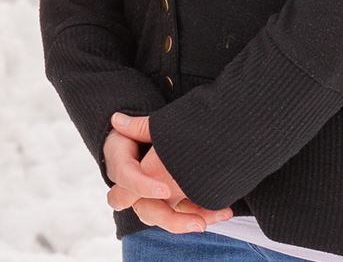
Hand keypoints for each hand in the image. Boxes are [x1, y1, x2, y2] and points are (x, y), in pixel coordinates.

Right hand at [104, 112, 227, 234]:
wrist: (153, 145)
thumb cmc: (140, 139)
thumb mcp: (142, 130)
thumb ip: (136, 128)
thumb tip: (117, 119)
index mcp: (126, 175)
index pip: (129, 185)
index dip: (144, 188)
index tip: (165, 189)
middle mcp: (139, 193)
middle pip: (151, 214)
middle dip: (175, 220)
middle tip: (200, 222)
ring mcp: (159, 200)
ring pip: (173, 219)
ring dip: (197, 218)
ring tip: (222, 213)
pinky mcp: (176, 202)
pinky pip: (189, 214)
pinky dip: (207, 213)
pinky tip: (225, 210)